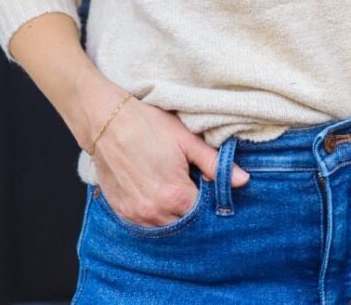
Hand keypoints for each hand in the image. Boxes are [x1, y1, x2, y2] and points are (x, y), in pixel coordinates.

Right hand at [91, 96, 249, 226]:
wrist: (107, 122)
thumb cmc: (148, 125)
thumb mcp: (186, 140)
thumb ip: (215, 163)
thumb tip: (243, 180)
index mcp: (175, 195)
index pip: (204, 214)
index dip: (211, 202)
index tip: (212, 188)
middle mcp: (155, 212)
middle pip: (185, 224)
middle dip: (194, 211)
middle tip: (196, 189)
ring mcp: (136, 215)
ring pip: (165, 228)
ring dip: (175, 216)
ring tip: (177, 191)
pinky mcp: (122, 212)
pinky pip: (145, 225)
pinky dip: (156, 216)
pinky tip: (159, 196)